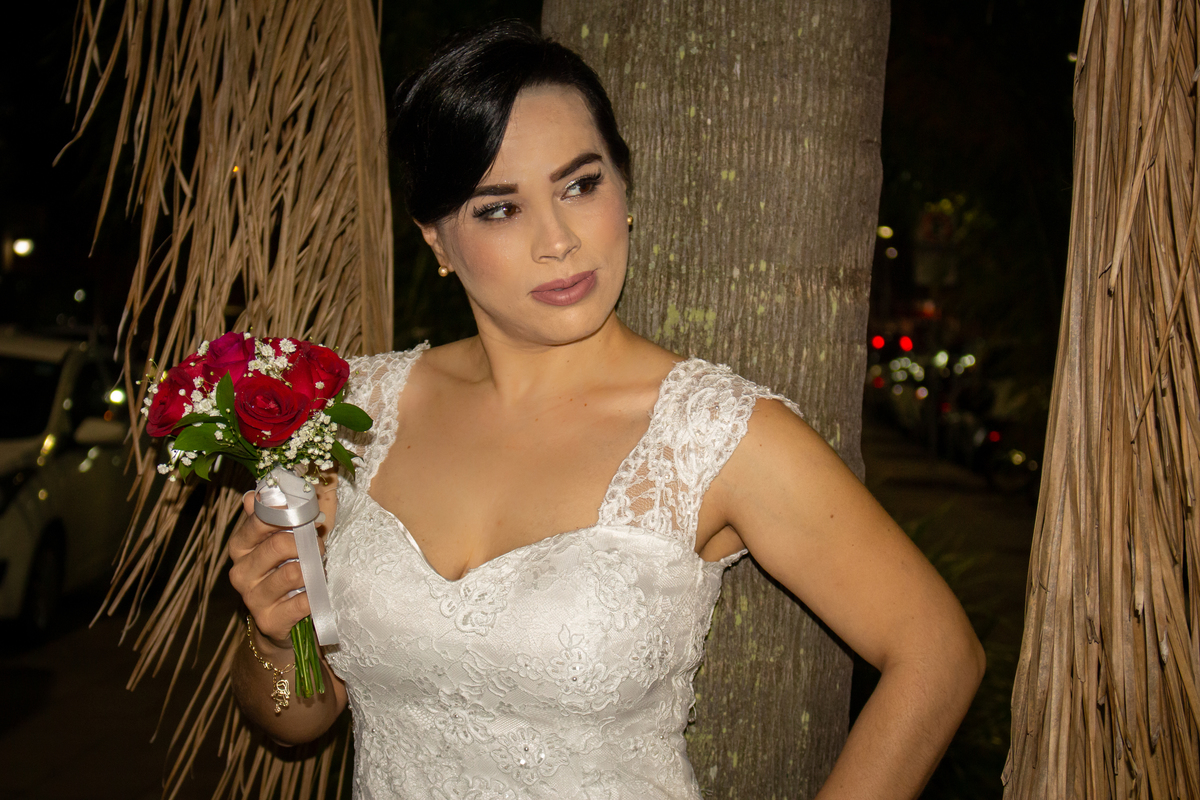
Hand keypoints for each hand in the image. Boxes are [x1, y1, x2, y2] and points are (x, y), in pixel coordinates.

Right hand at [228, 473, 338, 645]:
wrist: (287, 622)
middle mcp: (241, 571)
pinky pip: (301, 602)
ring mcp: (253, 598)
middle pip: (278, 545)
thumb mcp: (294, 536)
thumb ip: (290, 509)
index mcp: (241, 545)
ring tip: (321, 569)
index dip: (289, 515)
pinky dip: (316, 595)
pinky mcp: (270, 621)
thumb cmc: (291, 569)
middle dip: (308, 542)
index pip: (259, 520)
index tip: (307, 515)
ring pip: (292, 573)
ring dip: (315, 568)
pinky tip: (317, 593)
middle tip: (320, 544)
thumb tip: (274, 487)